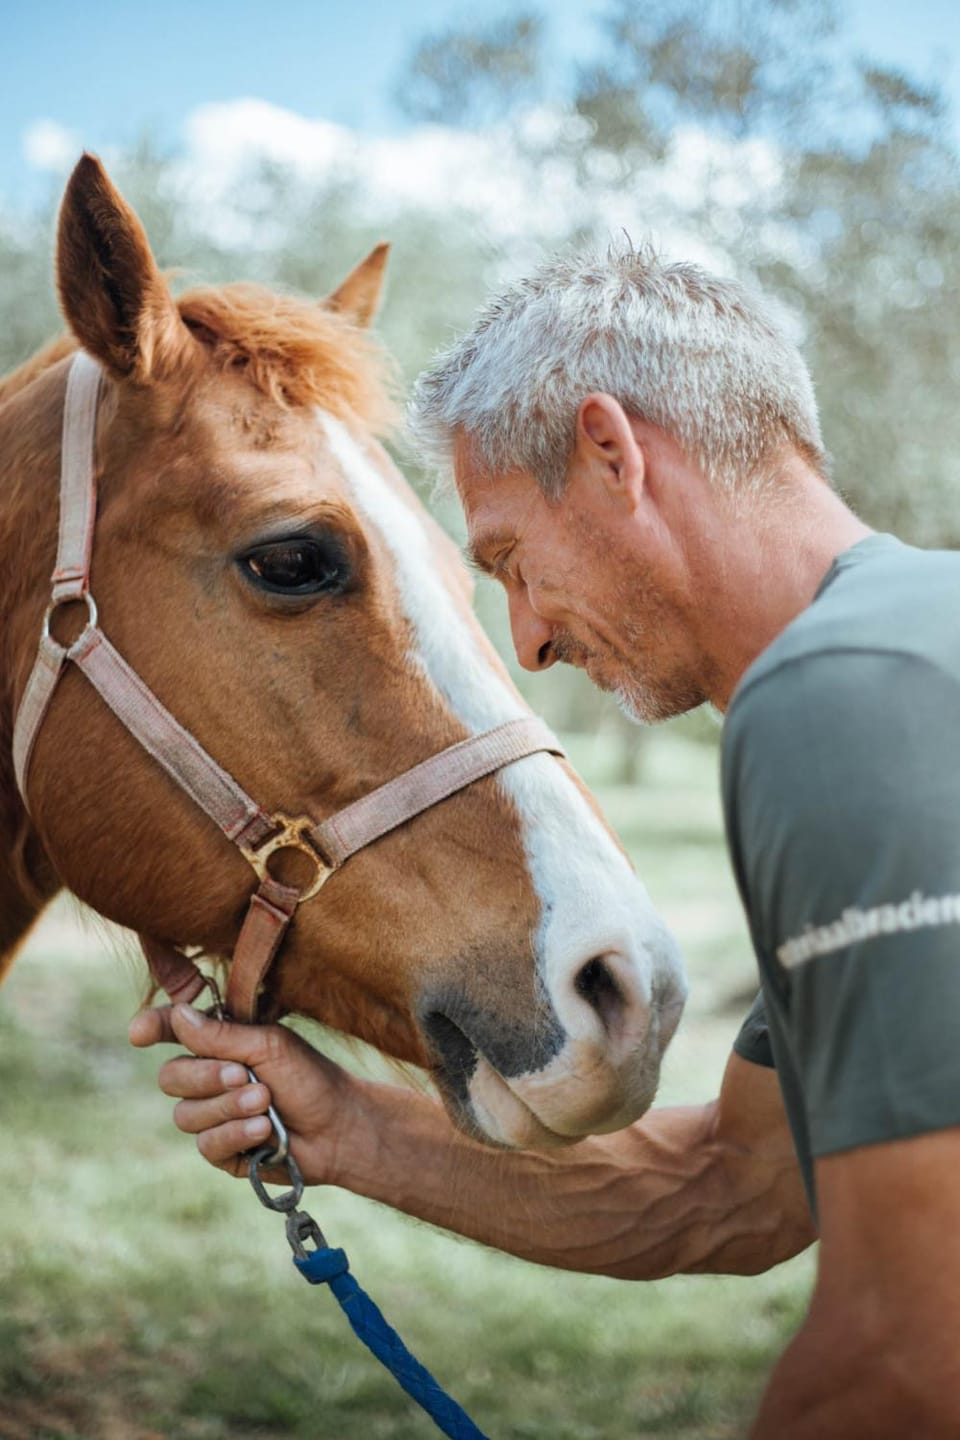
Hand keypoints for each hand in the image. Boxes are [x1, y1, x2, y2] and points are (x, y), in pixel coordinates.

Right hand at [128, 1003, 353, 1184]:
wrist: (339, 1128)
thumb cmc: (310, 1078)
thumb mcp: (269, 1046)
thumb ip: (222, 1036)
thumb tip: (178, 1014)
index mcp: (220, 1044)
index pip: (174, 1032)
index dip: (153, 1028)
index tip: (140, 1033)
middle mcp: (209, 1078)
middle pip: (170, 1077)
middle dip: (205, 1077)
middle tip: (242, 1074)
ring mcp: (213, 1116)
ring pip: (185, 1116)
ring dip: (227, 1108)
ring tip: (265, 1103)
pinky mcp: (222, 1151)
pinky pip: (206, 1145)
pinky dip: (235, 1135)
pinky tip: (264, 1131)